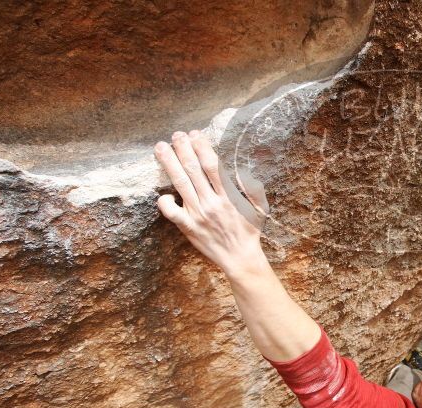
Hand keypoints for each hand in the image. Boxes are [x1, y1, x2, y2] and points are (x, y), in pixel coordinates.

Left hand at [154, 130, 267, 275]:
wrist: (240, 258)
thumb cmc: (249, 232)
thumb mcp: (260, 208)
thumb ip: (254, 188)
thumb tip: (245, 170)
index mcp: (228, 195)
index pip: (212, 165)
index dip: (202, 147)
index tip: (195, 135)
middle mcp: (211, 202)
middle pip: (193, 169)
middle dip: (183, 149)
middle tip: (176, 135)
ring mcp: (198, 214)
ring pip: (180, 183)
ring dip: (169, 163)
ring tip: (161, 147)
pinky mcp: (188, 227)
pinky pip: (171, 212)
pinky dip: (164, 201)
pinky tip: (163, 193)